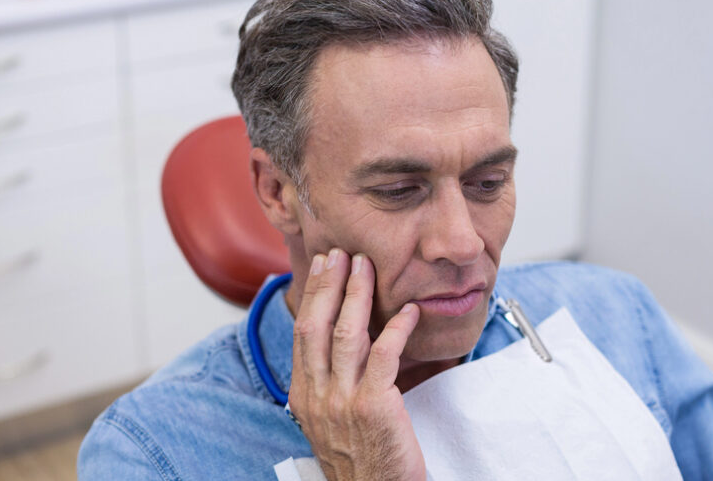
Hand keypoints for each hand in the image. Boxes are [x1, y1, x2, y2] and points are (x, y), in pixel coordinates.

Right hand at [288, 248, 425, 480]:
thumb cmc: (362, 462)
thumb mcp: (333, 422)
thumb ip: (331, 385)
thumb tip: (340, 348)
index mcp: (304, 397)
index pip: (303, 335)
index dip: (314, 296)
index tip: (323, 267)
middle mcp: (318, 396)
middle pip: (317, 326)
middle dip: (329, 284)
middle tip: (340, 253)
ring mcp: (344, 401)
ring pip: (347, 335)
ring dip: (356, 296)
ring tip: (366, 266)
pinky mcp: (375, 407)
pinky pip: (385, 356)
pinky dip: (396, 328)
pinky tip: (409, 311)